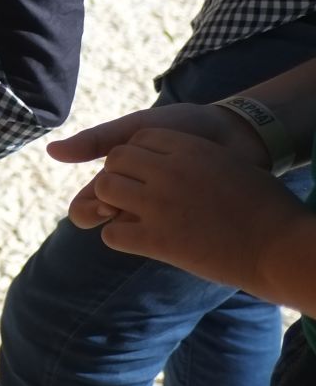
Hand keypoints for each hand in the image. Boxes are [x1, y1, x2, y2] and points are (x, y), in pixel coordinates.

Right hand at [47, 102, 270, 226]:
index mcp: (119, 180)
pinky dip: (165, 225)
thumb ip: (98, 140)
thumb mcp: (138, 129)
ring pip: (133, 228)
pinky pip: (168, 231)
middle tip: (121, 209)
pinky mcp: (190, 219)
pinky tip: (179, 218)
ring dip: (134, 221)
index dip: (88, 208)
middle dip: (107, 216)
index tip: (103, 203)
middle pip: (105, 222)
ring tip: (149, 211)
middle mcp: (136, 201)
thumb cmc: (183, 126)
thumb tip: (52, 151)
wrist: (235, 132)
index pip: (85, 206)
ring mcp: (163, 212)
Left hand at [60, 127, 315, 308]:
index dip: (140, 155)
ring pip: (104, 189)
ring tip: (132, 214)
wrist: (281, 247)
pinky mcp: (157, 240)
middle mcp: (169, 171)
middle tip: (135, 194)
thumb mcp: (229, 165)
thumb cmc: (265, 206)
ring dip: (111, 202)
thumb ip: (196, 158)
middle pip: (116, 160)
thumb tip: (173, 162)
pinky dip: (119, 236)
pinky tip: (137, 239)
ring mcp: (159, 205)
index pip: (140, 138)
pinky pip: (112, 232)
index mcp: (190, 148)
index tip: (150, 172)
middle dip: (121, 175)